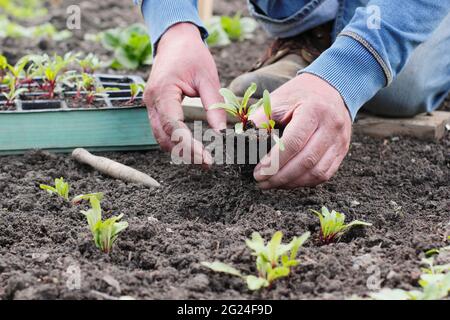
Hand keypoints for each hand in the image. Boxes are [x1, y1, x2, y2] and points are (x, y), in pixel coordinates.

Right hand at [143, 23, 225, 165]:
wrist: (174, 39)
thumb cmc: (192, 54)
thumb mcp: (208, 77)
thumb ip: (213, 106)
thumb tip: (221, 133)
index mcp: (163, 92)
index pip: (174, 127)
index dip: (189, 146)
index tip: (207, 158)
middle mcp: (152, 101)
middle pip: (164, 138)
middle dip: (184, 153)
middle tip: (207, 163)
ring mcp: (150, 105)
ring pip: (161, 137)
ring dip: (179, 150)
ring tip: (202, 158)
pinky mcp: (155, 107)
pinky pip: (162, 130)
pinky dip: (175, 141)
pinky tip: (191, 147)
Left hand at [251, 73, 351, 188]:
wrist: (332, 88)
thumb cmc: (299, 95)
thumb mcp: (278, 99)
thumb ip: (260, 118)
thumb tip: (243, 139)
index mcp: (313, 110)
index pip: (294, 142)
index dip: (275, 161)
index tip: (258, 172)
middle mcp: (331, 126)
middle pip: (306, 161)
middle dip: (281, 177)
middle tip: (261, 183)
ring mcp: (339, 141)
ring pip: (317, 172)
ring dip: (292, 183)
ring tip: (273, 184)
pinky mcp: (342, 151)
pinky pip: (325, 174)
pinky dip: (305, 182)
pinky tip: (289, 181)